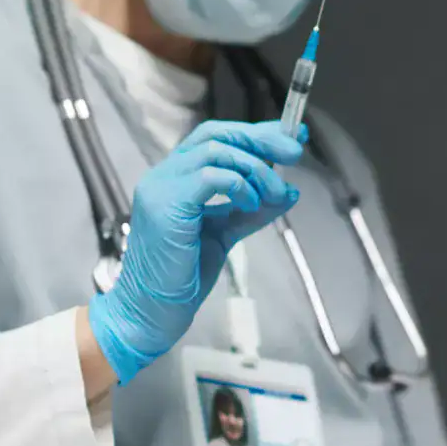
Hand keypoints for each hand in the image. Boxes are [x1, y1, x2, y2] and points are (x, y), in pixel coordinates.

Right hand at [87, 119, 304, 382]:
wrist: (151, 312)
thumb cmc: (181, 277)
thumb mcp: (225, 234)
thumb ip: (252, 210)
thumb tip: (288, 192)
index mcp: (174, 178)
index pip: (215, 139)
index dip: (255, 132)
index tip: (291, 135)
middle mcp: (163, 175)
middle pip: (216, 135)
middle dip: (261, 138)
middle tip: (295, 152)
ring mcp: (160, 187)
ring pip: (216, 152)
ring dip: (256, 169)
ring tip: (275, 192)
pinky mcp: (165, 205)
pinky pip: (210, 177)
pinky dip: (239, 185)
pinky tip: (251, 203)